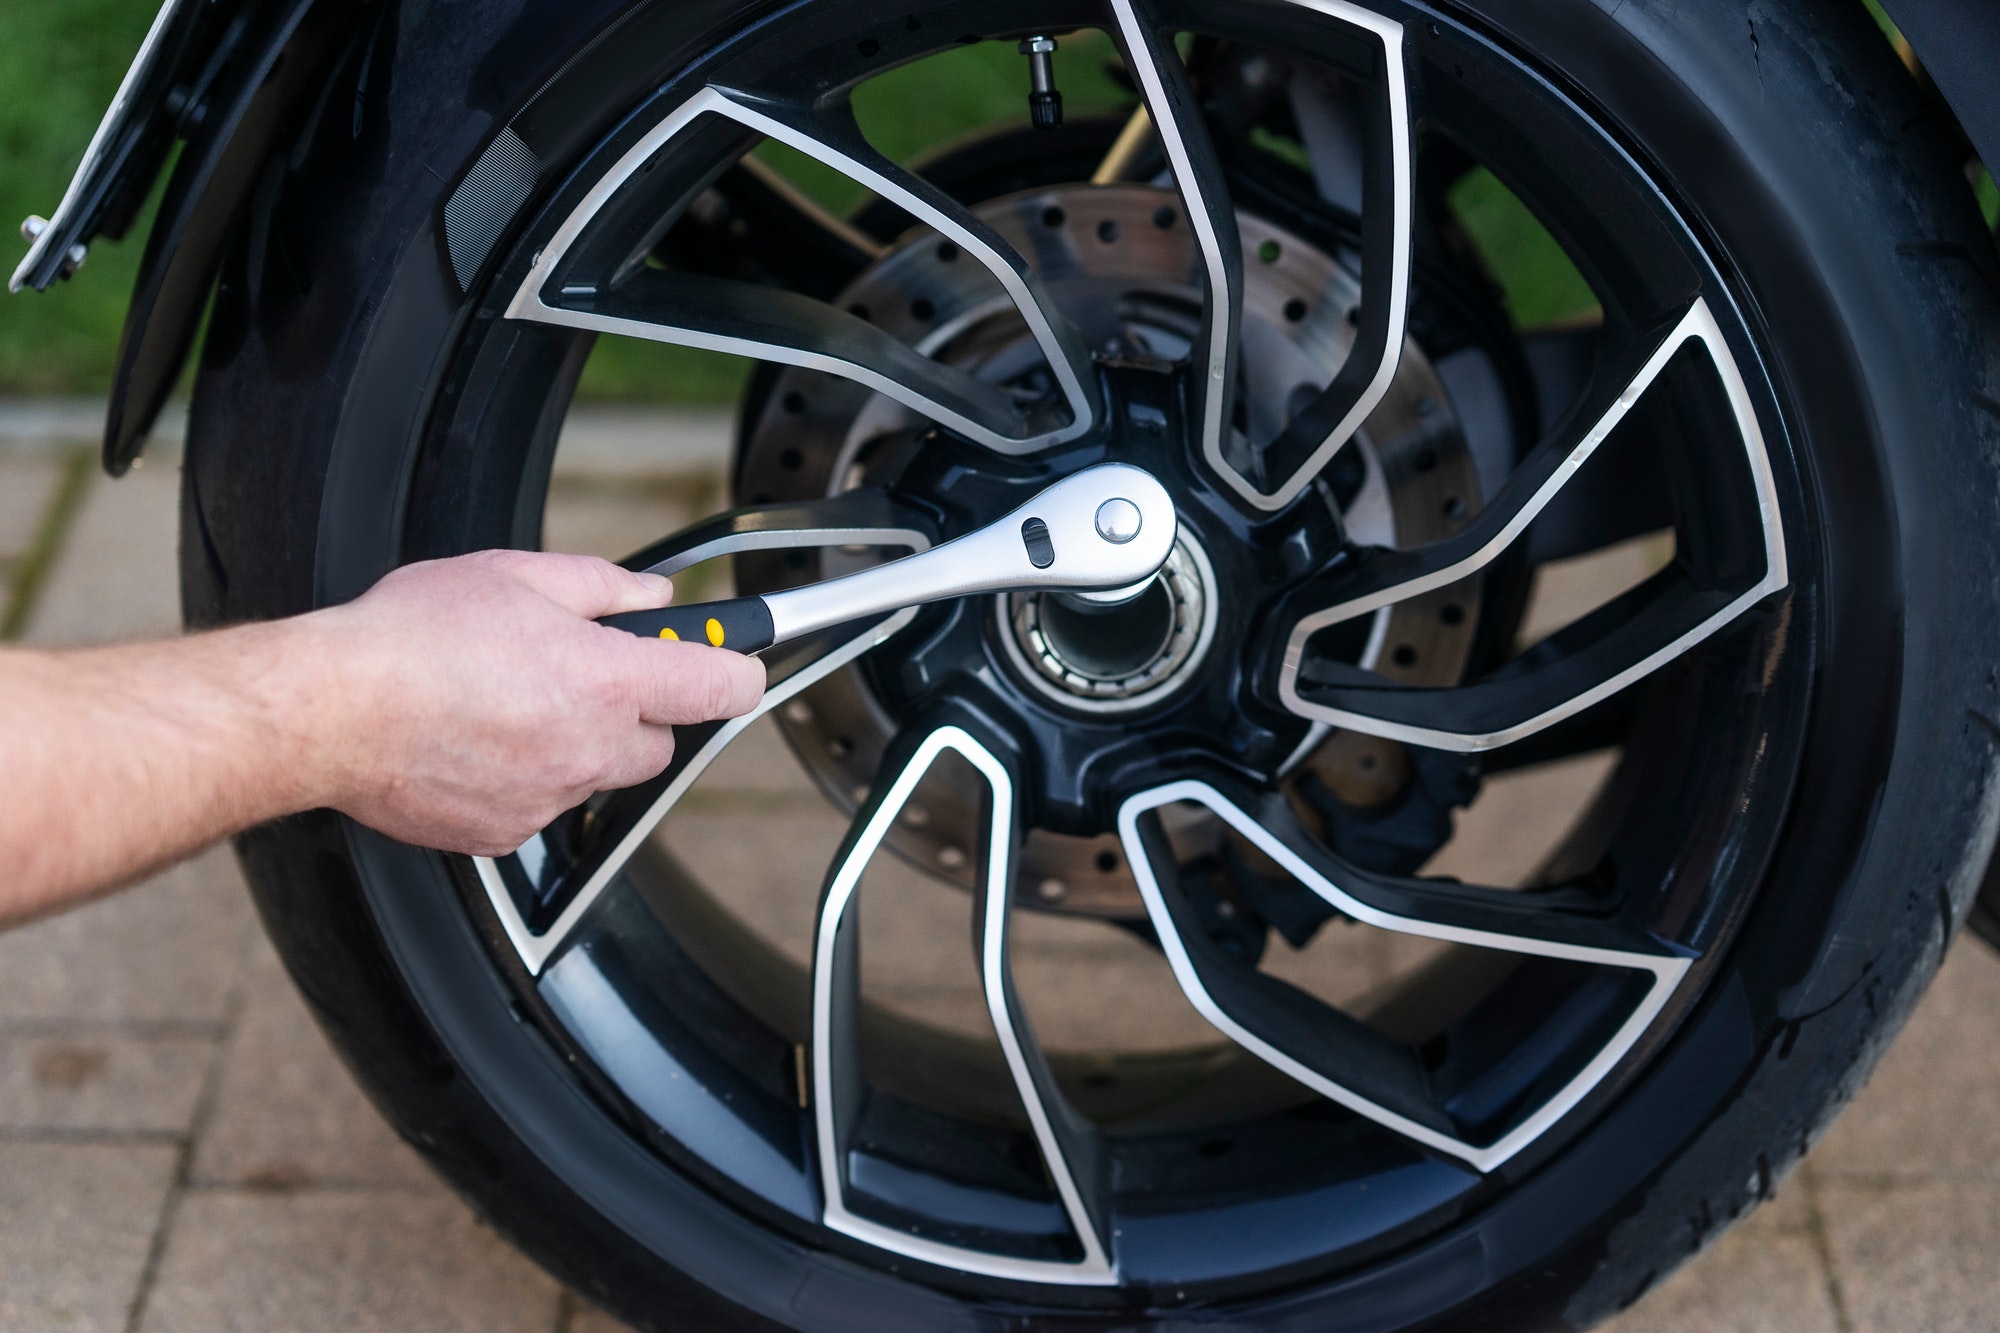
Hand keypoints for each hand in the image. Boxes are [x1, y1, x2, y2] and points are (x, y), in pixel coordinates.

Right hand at [301, 549, 765, 855]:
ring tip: (509, 702)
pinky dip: (524, 779)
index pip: (721, 687)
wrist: (331, 710)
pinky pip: (541, 805)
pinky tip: (479, 742)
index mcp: (607, 681)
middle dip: (635, 710)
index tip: (732, 663)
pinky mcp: (505, 833)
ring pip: (595, 775)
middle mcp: (589, 748)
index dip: (735, 670)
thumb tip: (651, 597)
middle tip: (582, 674)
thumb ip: (603, 586)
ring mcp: (549, 797)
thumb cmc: (411, 640)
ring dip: (575, 744)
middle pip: (658, 742)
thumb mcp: (518, 575)